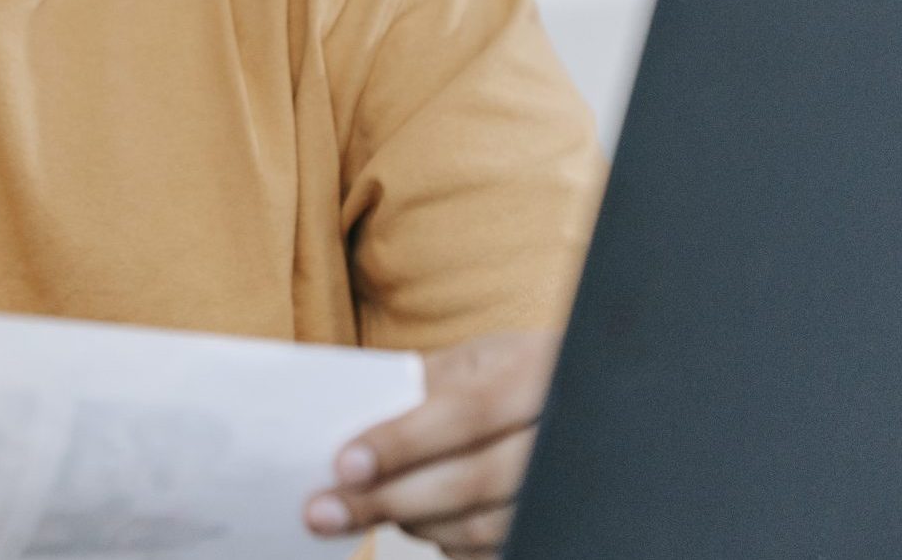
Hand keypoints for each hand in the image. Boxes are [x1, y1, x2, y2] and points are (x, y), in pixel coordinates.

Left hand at [301, 329, 557, 559]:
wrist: (579, 398)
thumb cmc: (514, 375)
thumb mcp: (478, 360)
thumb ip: (425, 384)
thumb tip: (349, 417)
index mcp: (540, 372)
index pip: (465, 414)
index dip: (402, 442)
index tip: (343, 465)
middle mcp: (563, 435)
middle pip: (471, 482)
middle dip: (390, 498)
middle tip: (323, 511)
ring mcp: (568, 490)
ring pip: (481, 527)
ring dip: (412, 522)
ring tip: (362, 509)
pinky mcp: (560, 529)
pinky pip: (493, 552)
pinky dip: (445, 543)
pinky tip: (416, 523)